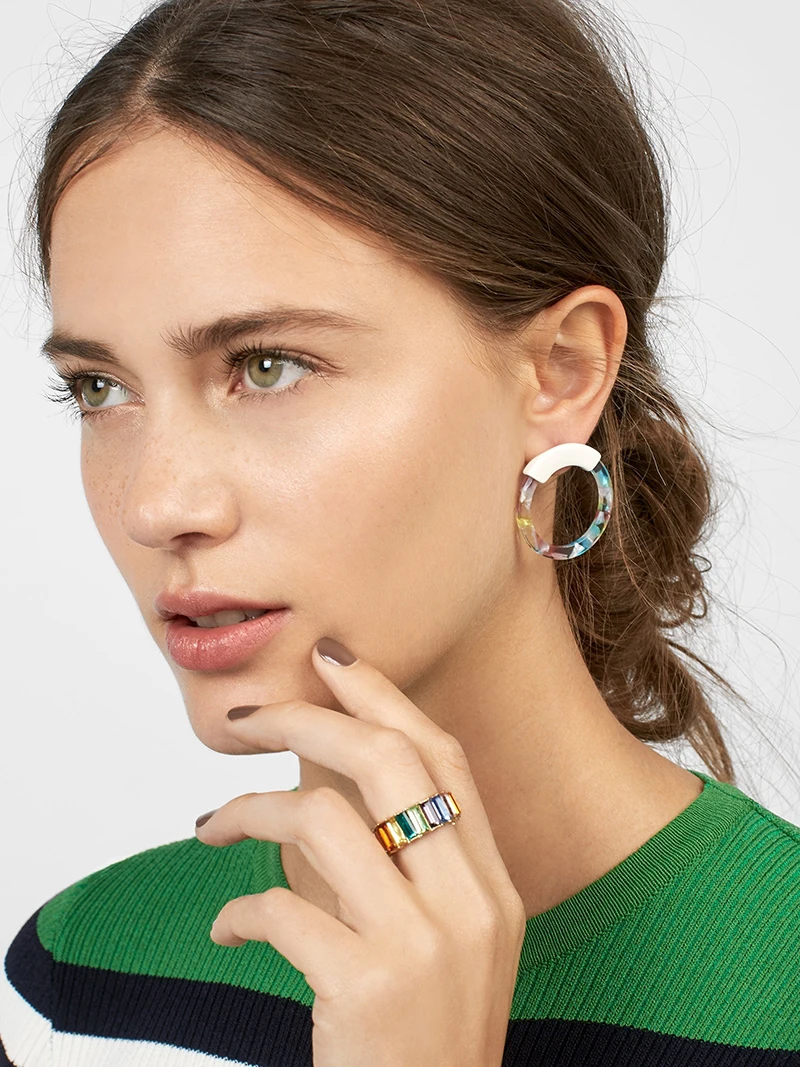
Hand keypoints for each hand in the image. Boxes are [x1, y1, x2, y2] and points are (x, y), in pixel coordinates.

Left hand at [194, 639, 526, 1066]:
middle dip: (308, 719)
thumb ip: (414, 864)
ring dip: (251, 811)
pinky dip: (239, 911)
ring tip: (212, 826)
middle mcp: (470, 903)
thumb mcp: (448, 940)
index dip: (386, 696)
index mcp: (493, 884)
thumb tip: (332, 777)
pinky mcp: (367, 989)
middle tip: (251, 718)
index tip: (333, 660)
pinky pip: (282, 911)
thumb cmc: (428, 1035)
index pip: (444, 758)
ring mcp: (423, 946)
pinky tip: (228, 927)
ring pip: (323, 820)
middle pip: (387, 762)